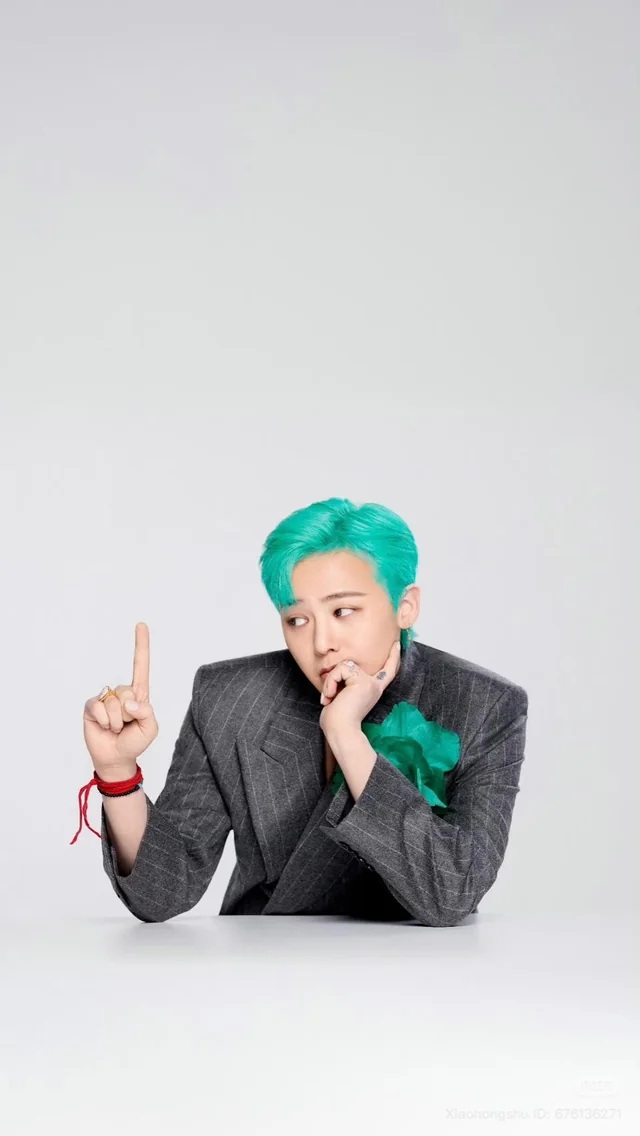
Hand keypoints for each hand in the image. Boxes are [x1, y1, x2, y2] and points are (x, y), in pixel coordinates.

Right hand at [82, 622, 158, 776]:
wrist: (116, 758)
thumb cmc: (134, 741)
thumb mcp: (150, 729)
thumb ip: (147, 713)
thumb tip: (130, 701)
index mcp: (138, 694)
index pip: (141, 666)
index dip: (141, 645)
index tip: (141, 625)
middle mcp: (121, 692)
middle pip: (127, 692)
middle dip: (129, 714)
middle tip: (126, 725)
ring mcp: (105, 698)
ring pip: (114, 703)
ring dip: (117, 721)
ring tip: (116, 728)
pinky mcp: (92, 706)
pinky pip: (100, 708)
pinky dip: (105, 721)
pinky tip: (104, 727)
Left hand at [319, 639, 401, 735]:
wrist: (341, 732)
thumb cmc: (337, 720)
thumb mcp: (342, 697)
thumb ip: (344, 683)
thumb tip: (335, 672)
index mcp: (372, 690)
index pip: (386, 671)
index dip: (393, 657)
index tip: (397, 644)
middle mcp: (374, 685)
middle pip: (353, 665)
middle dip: (335, 677)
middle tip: (329, 696)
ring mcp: (370, 683)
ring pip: (343, 666)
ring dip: (330, 682)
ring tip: (330, 697)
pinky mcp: (362, 682)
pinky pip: (340, 670)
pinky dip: (330, 682)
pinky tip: (331, 696)